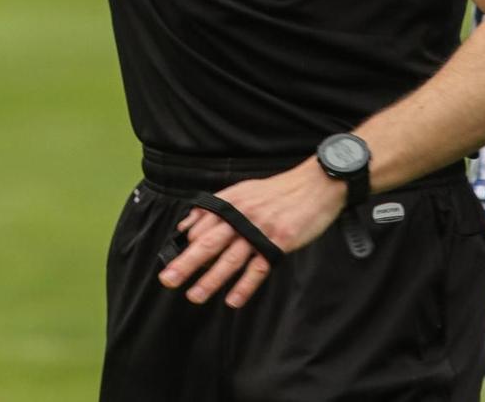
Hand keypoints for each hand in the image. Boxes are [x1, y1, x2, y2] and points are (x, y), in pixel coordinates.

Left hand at [158, 160, 344, 308]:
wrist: (316, 184)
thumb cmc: (278, 190)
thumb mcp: (243, 190)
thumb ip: (216, 208)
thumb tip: (187, 224)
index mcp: (231, 203)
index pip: (201, 227)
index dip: (187, 247)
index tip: (173, 263)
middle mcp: (242, 216)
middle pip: (209, 243)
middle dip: (186, 263)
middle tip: (168, 280)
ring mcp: (261, 230)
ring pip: (231, 259)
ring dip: (211, 280)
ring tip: (195, 295)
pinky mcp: (280, 242)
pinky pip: (259, 267)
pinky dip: (245, 285)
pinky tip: (233, 300)